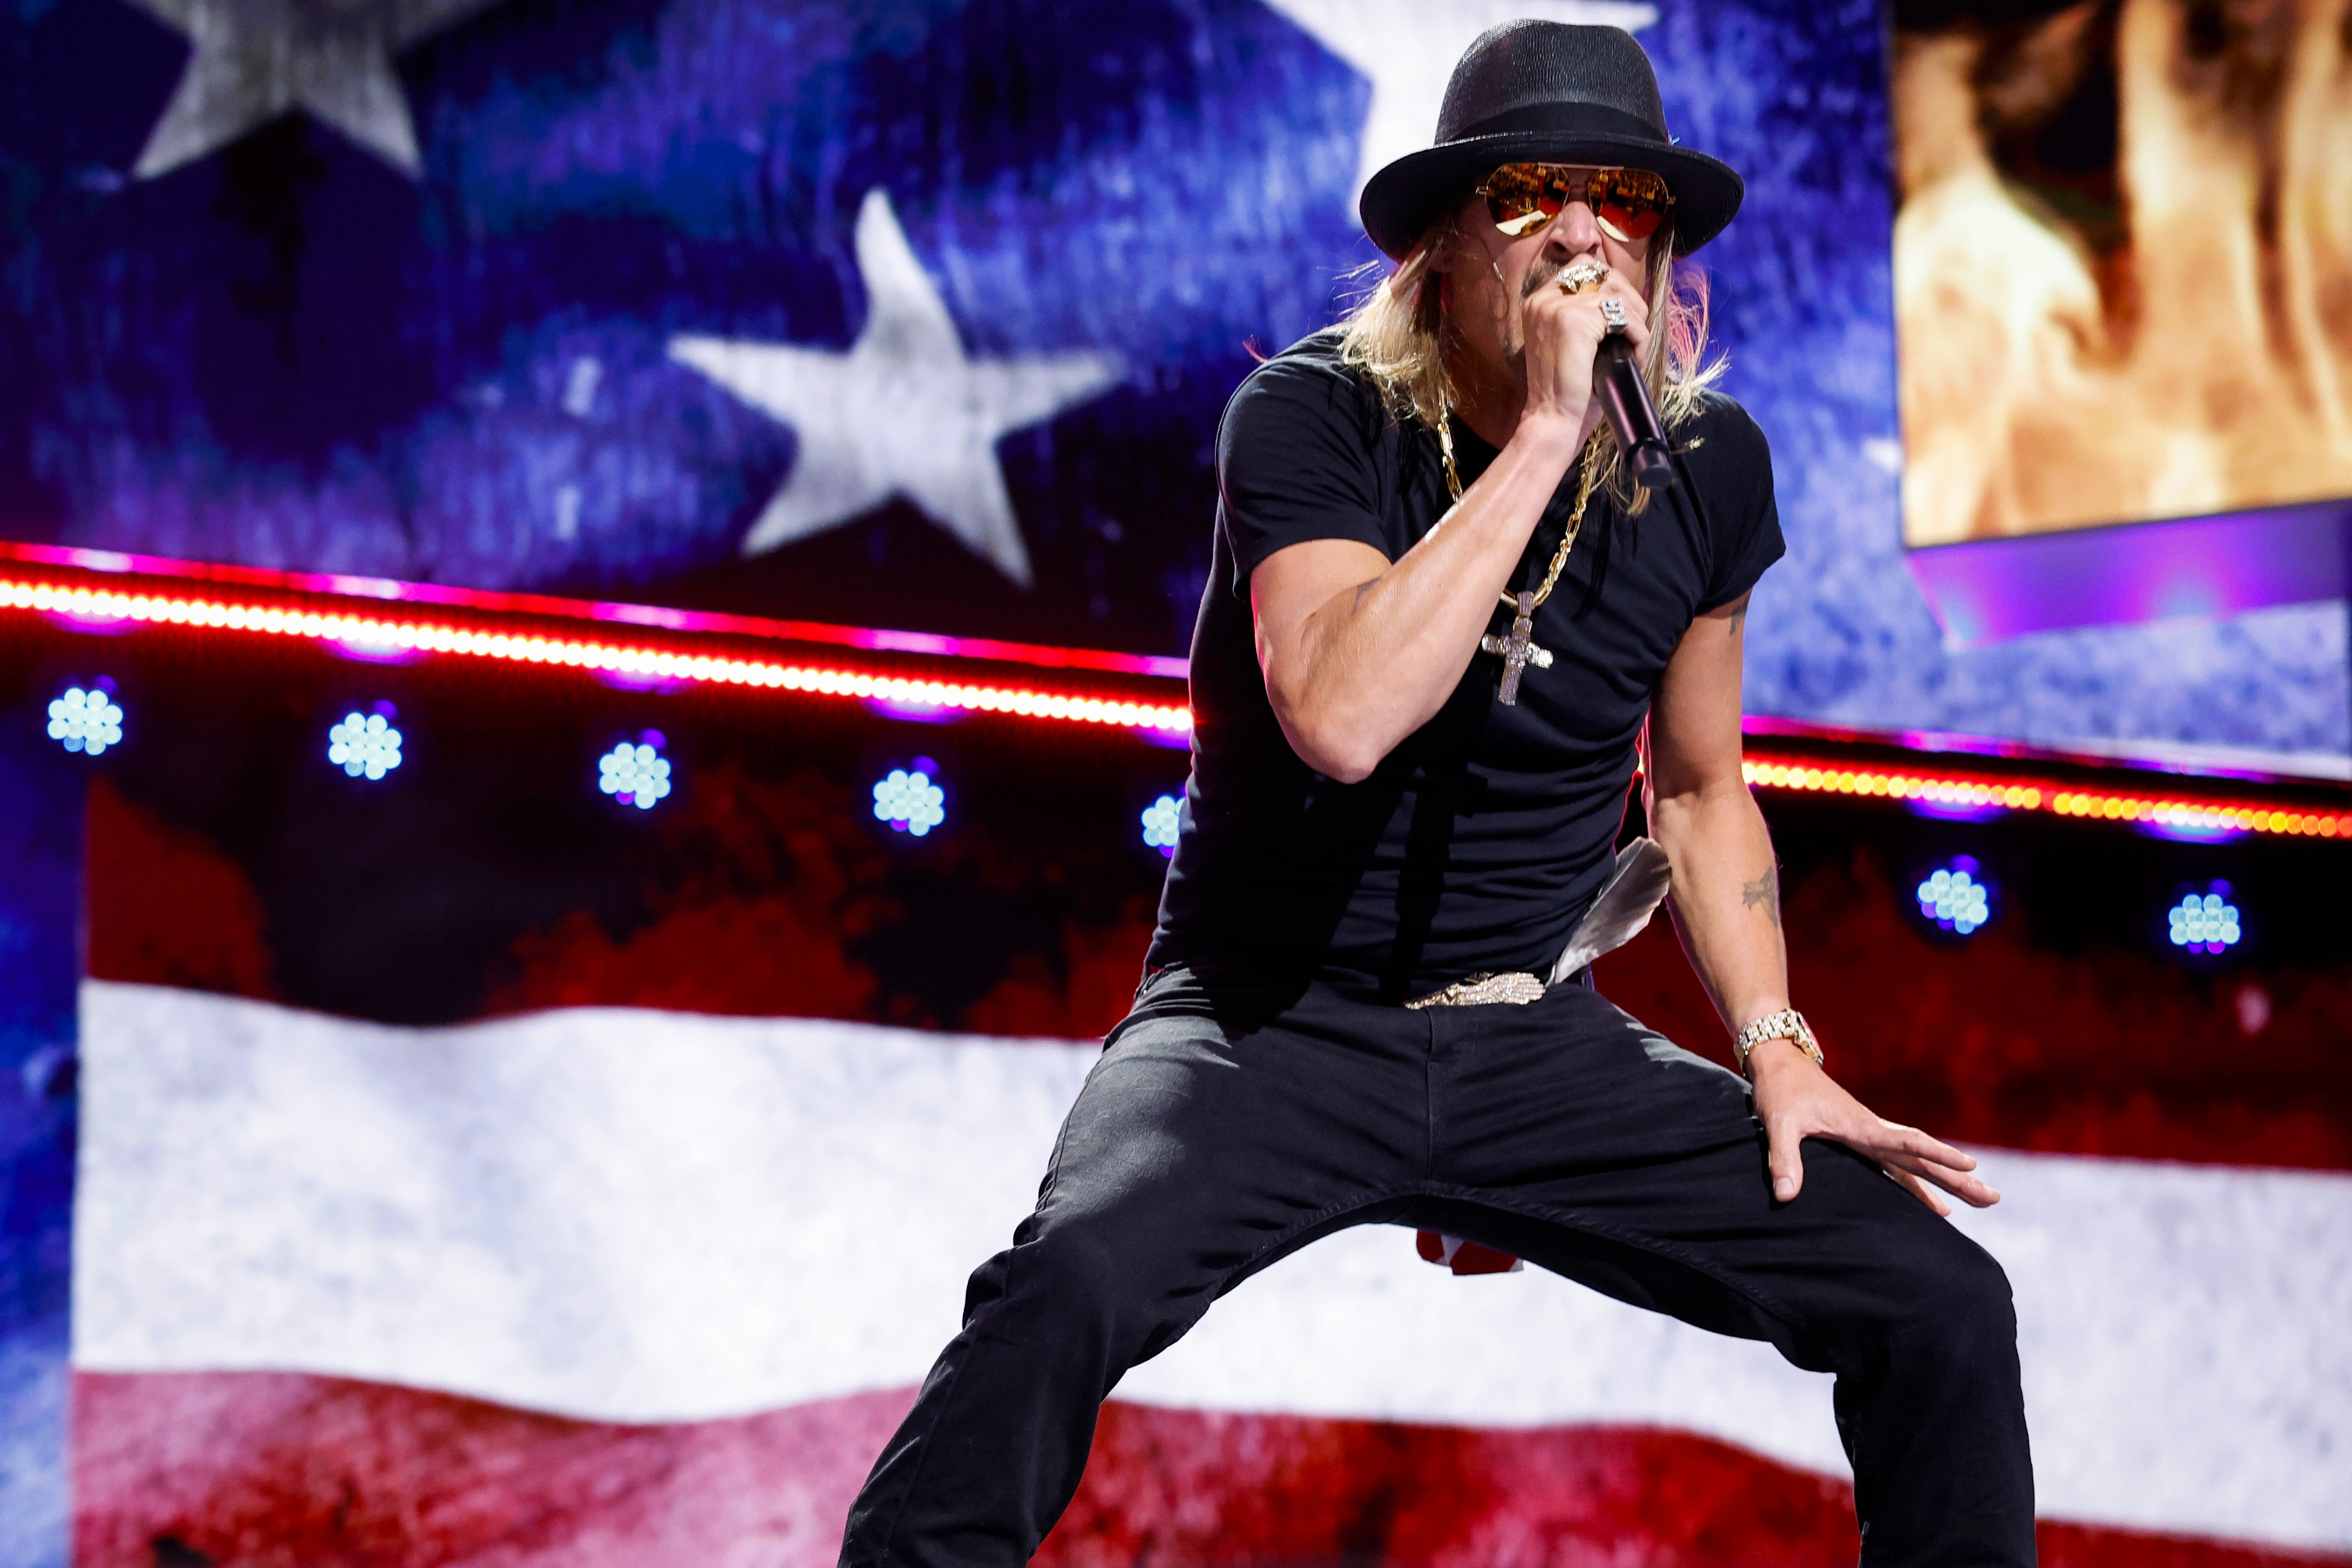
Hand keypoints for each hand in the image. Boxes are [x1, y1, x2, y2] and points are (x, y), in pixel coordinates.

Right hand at [1519, 250, 1650, 432]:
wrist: (1552, 418)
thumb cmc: (1566, 389)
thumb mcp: (1570, 342)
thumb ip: (1584, 314)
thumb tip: (1622, 297)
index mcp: (1539, 300)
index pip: (1583, 265)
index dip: (1610, 283)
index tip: (1622, 313)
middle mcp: (1543, 297)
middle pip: (1602, 271)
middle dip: (1628, 297)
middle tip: (1635, 329)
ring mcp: (1556, 307)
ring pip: (1617, 293)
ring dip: (1637, 319)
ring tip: (1635, 346)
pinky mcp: (1574, 320)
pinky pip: (1624, 316)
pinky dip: (1639, 335)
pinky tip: (1635, 355)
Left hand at [1746, 1038, 1999, 1216]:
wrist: (1780, 1061)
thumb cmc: (1780, 1089)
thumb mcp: (1778, 1122)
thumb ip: (1783, 1158)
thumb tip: (1786, 1197)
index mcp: (1861, 1126)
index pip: (1907, 1142)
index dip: (1937, 1154)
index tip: (1970, 1165)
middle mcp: (1872, 1131)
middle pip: (1922, 1158)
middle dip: (1957, 1178)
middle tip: (1992, 1197)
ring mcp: (1870, 1136)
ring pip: (1915, 1163)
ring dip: (1945, 1182)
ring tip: (1980, 1200)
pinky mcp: (1861, 1139)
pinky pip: (1897, 1166)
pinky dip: (1917, 1184)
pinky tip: (1933, 1204)